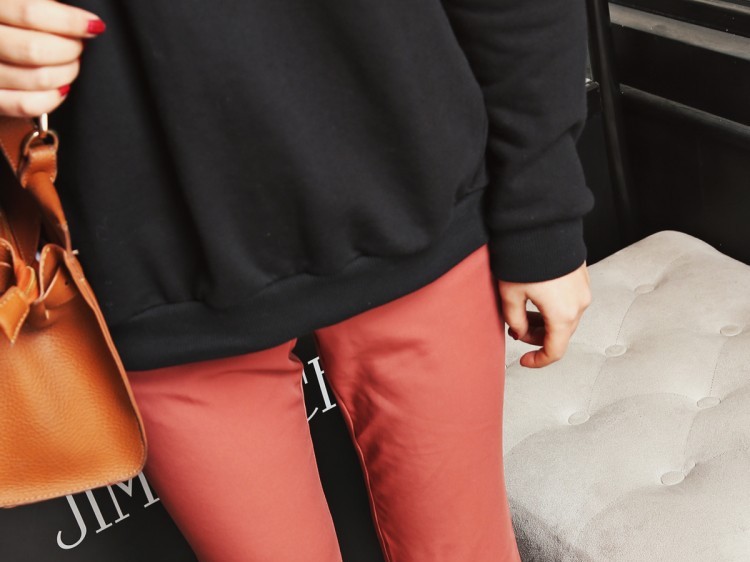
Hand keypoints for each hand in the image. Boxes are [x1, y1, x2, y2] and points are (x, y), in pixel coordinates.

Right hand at [0, 0, 105, 117]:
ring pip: (37, 78)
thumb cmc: (11, 25)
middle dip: (69, 49)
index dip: (70, 21)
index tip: (93, 25)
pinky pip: (26, 104)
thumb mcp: (16, 5)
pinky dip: (52, 98)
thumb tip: (79, 20)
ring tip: (70, 64)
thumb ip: (39, 8)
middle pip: (35, 49)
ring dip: (66, 73)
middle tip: (78, 46)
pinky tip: (61, 88)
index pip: (30, 12)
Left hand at [498, 261, 590, 367]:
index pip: (555, 351)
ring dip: (545, 322)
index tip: (524, 361)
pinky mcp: (581, 277)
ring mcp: (583, 290)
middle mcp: (579, 305)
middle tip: (516, 329)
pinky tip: (535, 298)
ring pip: (565, 318)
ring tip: (523, 313)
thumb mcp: (510, 295)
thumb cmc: (524, 260)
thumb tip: (520, 332)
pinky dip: (553, 308)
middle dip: (537, 337)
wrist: (541, 225)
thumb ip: (515, 320)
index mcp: (563, 315)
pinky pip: (569, 302)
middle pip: (560, 335)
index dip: (539, 361)